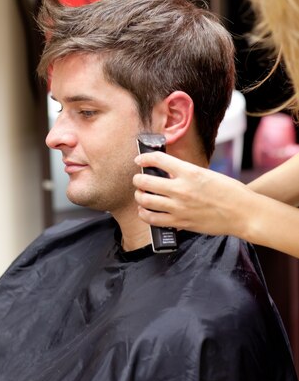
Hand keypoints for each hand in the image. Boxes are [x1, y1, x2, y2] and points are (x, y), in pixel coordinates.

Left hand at [133, 151, 251, 238]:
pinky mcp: (181, 223)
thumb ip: (186, 173)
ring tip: (141, 195)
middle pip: (146, 181)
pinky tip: (145, 212)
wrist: (243, 213)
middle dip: (137, 179)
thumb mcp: (207, 173)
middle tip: (138, 179)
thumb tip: (169, 172)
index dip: (144, 157)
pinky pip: (154, 220)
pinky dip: (145, 214)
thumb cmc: (230, 192)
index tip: (140, 159)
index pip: (158, 159)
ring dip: (140, 196)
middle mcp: (181, 189)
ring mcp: (179, 207)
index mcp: (190, 172)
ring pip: (146, 201)